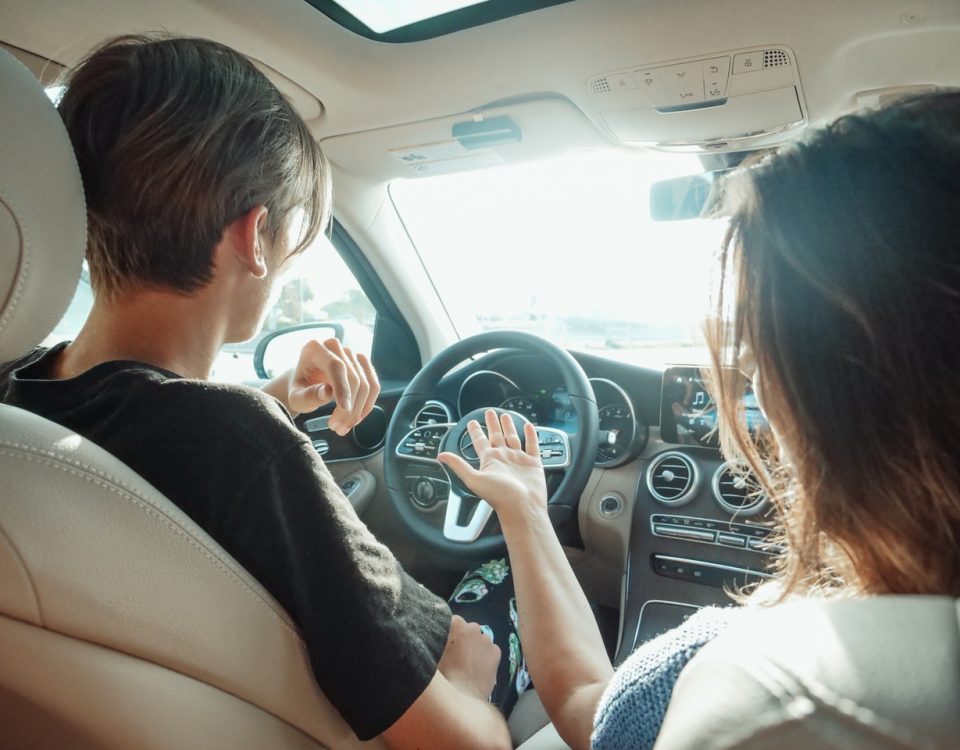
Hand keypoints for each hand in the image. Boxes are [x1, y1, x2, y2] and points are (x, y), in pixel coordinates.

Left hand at [285, 338, 379, 432]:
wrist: (305, 383)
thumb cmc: (299, 389)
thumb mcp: (296, 397)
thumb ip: (309, 395)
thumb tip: (328, 392)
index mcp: (315, 349)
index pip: (336, 366)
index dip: (343, 387)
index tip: (344, 409)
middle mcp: (336, 347)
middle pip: (353, 378)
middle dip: (349, 408)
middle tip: (337, 429)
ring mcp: (351, 354)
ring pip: (366, 384)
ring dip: (358, 411)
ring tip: (343, 427)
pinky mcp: (363, 364)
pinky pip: (373, 386)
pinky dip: (367, 405)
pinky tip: (355, 418)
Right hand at [437, 615, 500, 701]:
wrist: (461, 697)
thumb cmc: (441, 676)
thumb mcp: (432, 655)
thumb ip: (435, 642)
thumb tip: (435, 638)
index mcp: (454, 624)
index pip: (452, 622)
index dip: (448, 634)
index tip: (445, 646)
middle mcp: (472, 627)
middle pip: (467, 630)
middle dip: (462, 640)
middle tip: (456, 657)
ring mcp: (486, 639)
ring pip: (480, 640)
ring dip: (475, 648)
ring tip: (467, 665)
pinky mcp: (496, 652)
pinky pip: (490, 650)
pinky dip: (486, 657)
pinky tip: (478, 670)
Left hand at [438, 409, 547, 523]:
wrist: (522, 506)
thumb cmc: (499, 496)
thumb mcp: (473, 478)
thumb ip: (458, 465)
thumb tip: (440, 456)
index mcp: (489, 460)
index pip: (480, 441)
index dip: (475, 431)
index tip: (471, 422)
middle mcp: (503, 458)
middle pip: (496, 436)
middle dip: (492, 424)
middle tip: (489, 412)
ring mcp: (518, 460)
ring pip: (513, 438)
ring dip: (509, 426)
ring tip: (506, 416)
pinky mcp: (533, 463)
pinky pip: (532, 445)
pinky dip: (531, 435)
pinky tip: (528, 426)